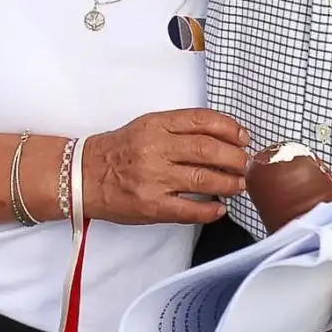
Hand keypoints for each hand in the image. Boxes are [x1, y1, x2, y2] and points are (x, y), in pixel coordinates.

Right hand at [82, 109, 250, 225]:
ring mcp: (154, 178)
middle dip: (236, 158)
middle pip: (209, 150)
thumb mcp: (147, 126)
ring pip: (205, 179)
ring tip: (238, 185)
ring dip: (230, 183)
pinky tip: (219, 209)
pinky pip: (190, 210)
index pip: (201, 121)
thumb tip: (223, 137)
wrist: (84, 175)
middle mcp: (156, 148)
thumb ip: (179, 128)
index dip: (229, 128)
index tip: (243, 137)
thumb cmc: (119, 150)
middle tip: (246, 164)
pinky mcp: (152, 205)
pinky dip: (211, 211)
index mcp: (156, 124)